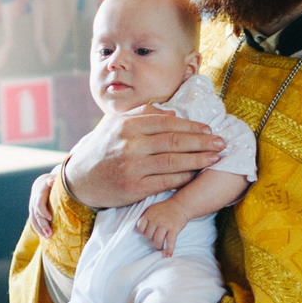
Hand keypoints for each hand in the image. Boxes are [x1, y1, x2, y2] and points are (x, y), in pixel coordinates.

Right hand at [27, 170, 55, 238]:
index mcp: (40, 192)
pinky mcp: (33, 213)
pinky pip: (34, 223)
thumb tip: (51, 180)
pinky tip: (44, 237)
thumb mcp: (54, 179)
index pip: (38, 203)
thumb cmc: (53, 182)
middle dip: (43, 224)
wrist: (41, 184)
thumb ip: (53, 180)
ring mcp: (32, 208)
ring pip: (33, 220)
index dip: (42, 211)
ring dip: (40, 230)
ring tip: (47, 238)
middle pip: (36, 215)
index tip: (50, 218)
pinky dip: (39, 230)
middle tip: (50, 233)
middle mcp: (34, 201)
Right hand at [64, 108, 224, 209]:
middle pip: (174, 142)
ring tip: (215, 157)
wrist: (80, 179)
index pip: (168, 123)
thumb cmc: (103, 149)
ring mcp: (132, 168)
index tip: (209, 129)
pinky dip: (184, 178)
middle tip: (221, 142)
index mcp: (127, 126)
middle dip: (202, 142)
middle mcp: (130, 145)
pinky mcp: (134, 189)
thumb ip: (143, 116)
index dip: (192, 126)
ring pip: (173, 162)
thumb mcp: (116, 125)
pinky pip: (166, 182)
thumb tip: (173, 113)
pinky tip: (196, 174)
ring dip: (198, 160)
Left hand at [135, 201, 185, 255]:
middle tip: (156, 239)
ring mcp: (165, 224)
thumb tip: (140, 231)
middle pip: (148, 235)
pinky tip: (168, 255)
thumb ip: (146, 218)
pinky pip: (170, 242)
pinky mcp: (174, 229)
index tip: (148, 233)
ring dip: (158, 245)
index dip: (143, 232)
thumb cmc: (165, 208)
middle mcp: (156, 219)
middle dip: (151, 239)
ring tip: (160, 246)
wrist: (180, 205)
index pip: (140, 227)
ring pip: (157, 240)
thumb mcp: (153, 209)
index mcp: (149, 214)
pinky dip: (169, 249)